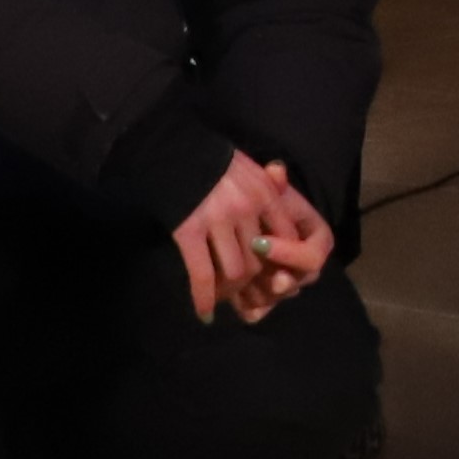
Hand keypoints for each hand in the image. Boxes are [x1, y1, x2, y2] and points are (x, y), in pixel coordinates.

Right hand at [170, 154, 336, 323]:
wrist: (170, 146)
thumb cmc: (212, 160)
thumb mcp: (250, 170)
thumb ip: (269, 194)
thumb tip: (281, 233)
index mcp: (266, 193)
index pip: (288, 240)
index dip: (281, 263)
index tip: (271, 275)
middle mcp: (247, 207)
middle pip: (260, 261)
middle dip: (252, 283)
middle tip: (242, 292)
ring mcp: (218, 219)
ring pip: (235, 273)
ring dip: (230, 292)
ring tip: (222, 296)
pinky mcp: (190, 230)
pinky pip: (203, 275)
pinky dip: (204, 299)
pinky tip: (205, 312)